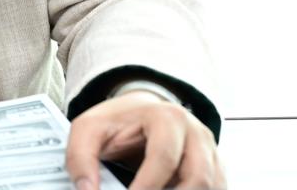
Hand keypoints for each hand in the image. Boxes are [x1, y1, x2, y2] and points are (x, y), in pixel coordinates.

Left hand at [64, 91, 223, 189]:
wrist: (142, 113)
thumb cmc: (118, 122)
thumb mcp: (90, 129)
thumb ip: (80, 157)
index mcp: (167, 118)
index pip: (163, 157)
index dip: (147, 186)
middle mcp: (196, 134)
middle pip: (198, 178)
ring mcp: (211, 153)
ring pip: (212, 187)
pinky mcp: (216, 171)